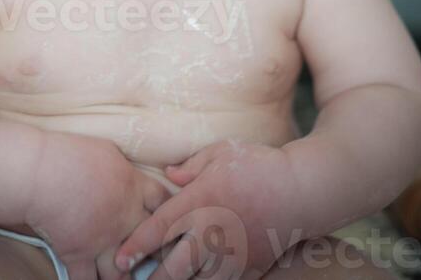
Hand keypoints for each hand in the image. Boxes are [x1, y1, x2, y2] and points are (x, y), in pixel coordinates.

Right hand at [24, 130, 172, 279]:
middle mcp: (125, 218)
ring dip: (126, 275)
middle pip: (153, 241)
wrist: (41, 172)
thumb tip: (130, 172)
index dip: (170, 210)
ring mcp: (104, 240)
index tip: (170, 217)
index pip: (164, 202)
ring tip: (128, 276)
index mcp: (133, 187)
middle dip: (158, 249)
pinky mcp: (79, 255)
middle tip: (160, 255)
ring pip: (124, 271)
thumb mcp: (107, 150)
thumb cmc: (70, 154)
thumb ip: (124, 168)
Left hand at [113, 139, 300, 279]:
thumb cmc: (257, 165)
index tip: (120, 259)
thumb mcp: (220, 152)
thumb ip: (191, 165)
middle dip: (153, 278)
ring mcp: (232, 252)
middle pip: (175, 264)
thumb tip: (168, 175)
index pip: (160, 227)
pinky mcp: (250, 267)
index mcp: (200, 200)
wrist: (300, 190)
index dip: (137, 245)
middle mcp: (212, 230)